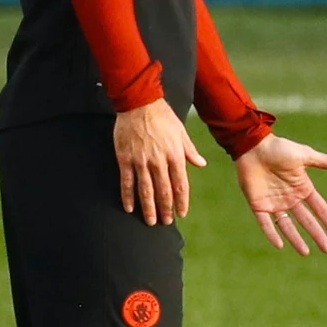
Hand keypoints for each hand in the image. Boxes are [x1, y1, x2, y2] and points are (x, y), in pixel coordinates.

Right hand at [114, 98, 206, 225]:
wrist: (140, 103)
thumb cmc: (163, 116)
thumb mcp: (181, 132)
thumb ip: (190, 151)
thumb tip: (201, 164)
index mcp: (175, 155)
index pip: (181, 185)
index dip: (181, 202)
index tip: (182, 214)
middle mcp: (159, 161)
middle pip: (163, 191)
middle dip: (166, 209)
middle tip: (166, 223)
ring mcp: (141, 161)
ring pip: (145, 190)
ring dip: (148, 208)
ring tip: (150, 221)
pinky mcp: (125, 159)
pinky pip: (127, 182)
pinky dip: (128, 196)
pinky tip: (129, 208)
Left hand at [236, 134, 326, 255]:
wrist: (253, 146)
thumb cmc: (279, 148)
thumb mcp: (305, 155)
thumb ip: (325, 161)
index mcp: (302, 187)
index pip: (319, 209)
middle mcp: (290, 198)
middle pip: (306, 221)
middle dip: (317, 235)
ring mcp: (274, 203)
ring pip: (287, 226)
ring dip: (296, 239)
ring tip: (305, 253)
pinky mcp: (258, 205)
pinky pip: (266, 223)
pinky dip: (272, 234)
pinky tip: (280, 245)